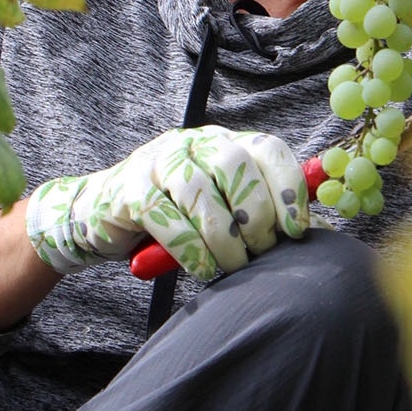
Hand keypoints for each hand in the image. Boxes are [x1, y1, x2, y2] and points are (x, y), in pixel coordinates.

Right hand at [25, 124, 308, 281]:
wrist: (101, 215)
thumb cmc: (175, 216)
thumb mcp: (219, 206)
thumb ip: (258, 210)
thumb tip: (310, 230)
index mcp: (223, 141)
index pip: (265, 148)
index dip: (287, 187)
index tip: (297, 228)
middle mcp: (194, 142)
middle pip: (235, 166)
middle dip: (255, 216)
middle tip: (260, 252)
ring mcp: (159, 161)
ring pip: (200, 193)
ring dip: (223, 239)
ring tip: (231, 267)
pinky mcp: (131, 190)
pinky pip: (166, 219)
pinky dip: (190, 250)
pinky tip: (201, 269)